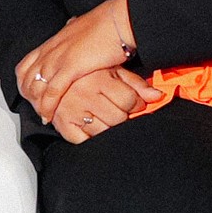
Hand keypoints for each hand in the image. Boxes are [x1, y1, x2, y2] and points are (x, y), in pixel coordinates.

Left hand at [12, 0, 137, 122]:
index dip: (24, 82)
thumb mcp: (82, 27)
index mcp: (53, 42)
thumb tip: (72, 25)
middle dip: (28, 96)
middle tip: (35, 109)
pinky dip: (47, 107)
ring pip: (36, 86)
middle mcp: (51, 50)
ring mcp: (59, 58)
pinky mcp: (70, 67)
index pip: (26, 65)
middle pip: (26, 78)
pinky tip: (48, 116)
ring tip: (41, 116)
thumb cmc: (106, 25)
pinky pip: (52, 92)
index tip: (30, 94)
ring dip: (36, 104)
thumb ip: (73, 32)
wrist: (118, 20)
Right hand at [38, 63, 163, 144]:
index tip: (133, 104)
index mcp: (97, 78)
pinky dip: (90, 137)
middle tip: (117, 109)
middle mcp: (84, 93)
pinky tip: (91, 125)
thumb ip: (136, 84)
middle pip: (118, 118)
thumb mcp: (113, 71)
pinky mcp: (62, 124)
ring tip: (104, 116)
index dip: (136, 104)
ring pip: (103, 131)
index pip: (129, 100)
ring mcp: (72, 110)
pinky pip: (84, 140)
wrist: (53, 74)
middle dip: (122, 116)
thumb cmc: (88, 73)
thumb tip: (157, 96)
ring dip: (108, 127)